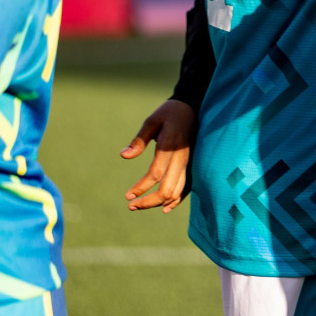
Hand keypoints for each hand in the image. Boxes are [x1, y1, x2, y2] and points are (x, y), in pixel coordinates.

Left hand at [120, 98, 197, 212]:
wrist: (192, 107)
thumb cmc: (168, 113)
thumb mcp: (151, 121)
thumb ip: (139, 140)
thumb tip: (124, 155)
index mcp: (169, 147)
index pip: (155, 174)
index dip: (141, 188)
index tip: (128, 196)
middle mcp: (181, 158)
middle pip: (167, 189)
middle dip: (149, 201)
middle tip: (131, 206)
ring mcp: (188, 163)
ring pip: (177, 191)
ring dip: (159, 202)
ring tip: (141, 206)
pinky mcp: (190, 165)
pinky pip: (185, 187)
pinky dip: (175, 200)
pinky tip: (164, 207)